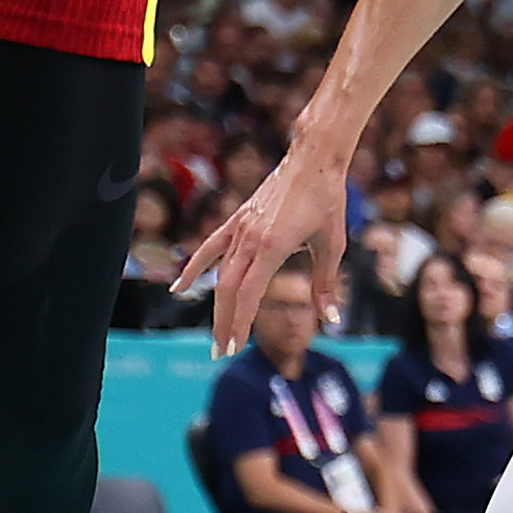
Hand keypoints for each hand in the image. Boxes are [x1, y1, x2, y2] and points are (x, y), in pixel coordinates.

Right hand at [176, 145, 349, 351]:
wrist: (313, 160)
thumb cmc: (327, 200)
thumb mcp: (333, 244)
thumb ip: (326, 283)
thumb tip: (331, 319)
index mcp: (273, 245)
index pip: (248, 293)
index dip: (240, 322)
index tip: (234, 347)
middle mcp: (251, 238)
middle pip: (228, 289)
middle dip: (224, 322)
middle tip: (221, 352)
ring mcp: (241, 227)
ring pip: (220, 273)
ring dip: (216, 305)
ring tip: (215, 334)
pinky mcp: (238, 219)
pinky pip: (211, 248)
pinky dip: (195, 268)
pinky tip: (179, 288)